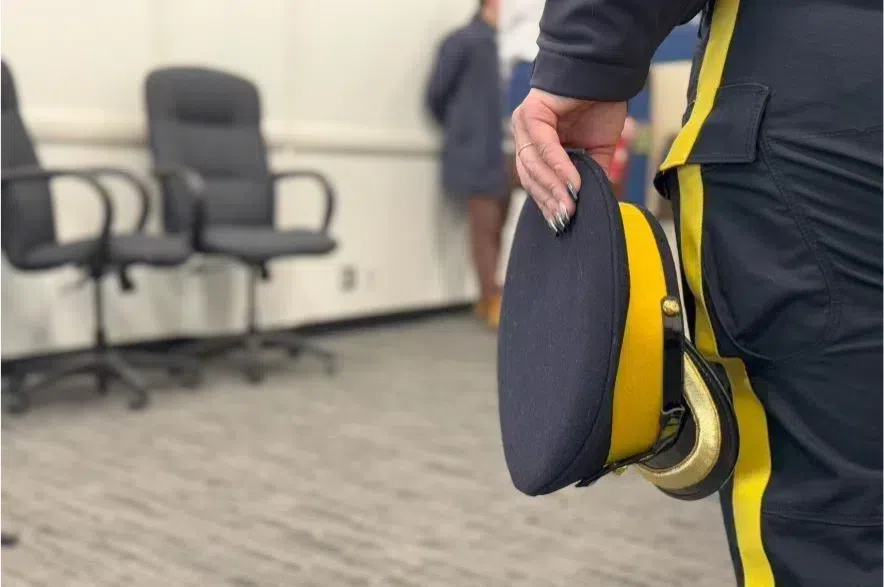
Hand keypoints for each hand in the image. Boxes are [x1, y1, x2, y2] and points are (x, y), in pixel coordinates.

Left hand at [511, 89, 626, 232]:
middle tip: (565, 219)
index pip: (535, 181)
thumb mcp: (597, 149)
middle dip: (548, 200)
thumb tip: (588, 201)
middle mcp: (525, 134)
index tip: (560, 223)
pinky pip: (544, 147)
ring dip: (553, 188)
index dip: (547, 202)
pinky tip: (573, 182)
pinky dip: (560, 167)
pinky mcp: (532, 113)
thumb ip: (589, 173)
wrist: (607, 72)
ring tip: (570, 205)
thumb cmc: (601, 105)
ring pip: (533, 166)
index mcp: (537, 144)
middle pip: (529, 177)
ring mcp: (525, 124)